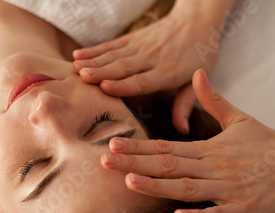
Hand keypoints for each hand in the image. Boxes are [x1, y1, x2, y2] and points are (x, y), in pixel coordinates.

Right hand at [72, 1, 225, 133]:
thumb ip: (185, 105)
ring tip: (75, 68)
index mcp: (168, 72)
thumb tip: (182, 131)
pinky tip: (78, 55)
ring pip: (114, 55)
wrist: (197, 20)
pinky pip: (112, 45)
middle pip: (123, 67)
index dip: (123, 85)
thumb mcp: (197, 81)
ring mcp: (141, 46)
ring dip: (93, 61)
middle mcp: (152, 58)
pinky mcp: (133, 38)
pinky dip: (94, 50)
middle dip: (102, 72)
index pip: (143, 80)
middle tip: (82, 78)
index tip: (105, 87)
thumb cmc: (199, 55)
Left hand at [101, 69, 274, 212]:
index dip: (139, 147)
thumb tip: (196, 73)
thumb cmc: (267, 144)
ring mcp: (228, 189)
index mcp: (209, 149)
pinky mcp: (242, 209)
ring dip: (158, 186)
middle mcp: (214, 167)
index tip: (113, 145)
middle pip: (168, 165)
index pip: (166, 147)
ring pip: (187, 188)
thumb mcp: (240, 118)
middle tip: (105, 162)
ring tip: (130, 182)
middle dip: (135, 164)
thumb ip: (213, 100)